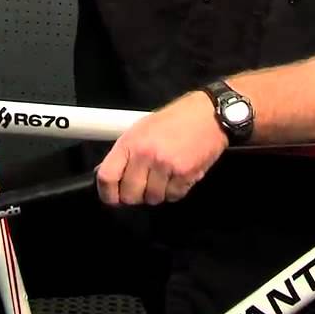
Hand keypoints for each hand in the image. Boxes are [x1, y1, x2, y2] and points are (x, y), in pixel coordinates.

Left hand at [97, 91, 228, 205]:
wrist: (208, 115)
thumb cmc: (174, 120)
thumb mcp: (141, 129)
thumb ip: (125, 153)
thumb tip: (108, 175)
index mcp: (130, 142)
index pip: (107, 176)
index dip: (107, 193)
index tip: (112, 198)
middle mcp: (145, 155)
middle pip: (129, 194)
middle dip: (135, 196)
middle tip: (143, 187)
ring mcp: (165, 166)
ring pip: (152, 198)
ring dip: (157, 193)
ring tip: (164, 177)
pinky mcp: (185, 174)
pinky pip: (173, 196)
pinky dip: (174, 191)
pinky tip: (178, 176)